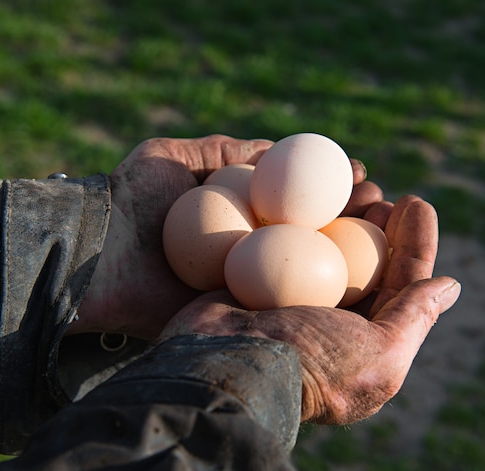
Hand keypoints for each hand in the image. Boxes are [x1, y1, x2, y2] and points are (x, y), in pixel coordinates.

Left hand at [66, 135, 368, 339]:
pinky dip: (325, 285)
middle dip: (352, 215)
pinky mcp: (243, 310)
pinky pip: (290, 296)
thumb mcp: (173, 157)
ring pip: (310, 264)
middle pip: (312, 231)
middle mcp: (251, 249)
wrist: (101, 256)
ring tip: (383, 225)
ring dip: (351, 248)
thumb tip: (278, 146)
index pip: (297, 200)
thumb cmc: (132, 200)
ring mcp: (249, 282)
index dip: (331, 188)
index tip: (359, 175)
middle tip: (381, 201)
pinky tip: (358, 271)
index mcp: (240, 216)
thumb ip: (226, 151)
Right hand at [160, 192, 460, 424]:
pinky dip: (299, 213)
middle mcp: (329, 319)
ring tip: (354, 182)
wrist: (225, 366)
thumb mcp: (378, 354)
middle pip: (363, 260)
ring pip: (327, 244)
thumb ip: (413, 319)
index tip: (415, 203)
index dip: (414, 243)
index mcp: (362, 341)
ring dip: (343, 212)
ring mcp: (290, 297)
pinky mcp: (255, 278)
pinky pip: (284, 238)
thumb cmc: (310, 364)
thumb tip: (450, 287)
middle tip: (380, 195)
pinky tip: (305, 188)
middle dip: (377, 225)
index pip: (401, 285)